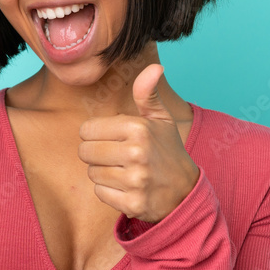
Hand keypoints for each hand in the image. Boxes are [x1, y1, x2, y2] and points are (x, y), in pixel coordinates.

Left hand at [77, 63, 199, 222]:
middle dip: (96, 154)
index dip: (95, 134)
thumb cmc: (166, 151)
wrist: (185, 191)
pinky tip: (126, 187)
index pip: (87, 130)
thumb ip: (148, 93)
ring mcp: (134, 180)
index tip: (112, 139)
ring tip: (123, 171)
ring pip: (91, 173)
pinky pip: (100, 193)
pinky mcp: (132, 203)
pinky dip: (109, 192)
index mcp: (138, 128)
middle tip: (116, 156)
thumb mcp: (160, 119)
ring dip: (103, 173)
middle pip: (85, 152)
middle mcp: (136, 153)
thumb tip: (155, 66)